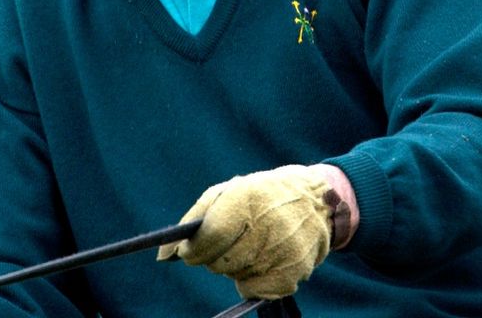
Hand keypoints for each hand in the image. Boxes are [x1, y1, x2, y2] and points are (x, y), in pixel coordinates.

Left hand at [157, 164, 332, 298]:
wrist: (318, 202)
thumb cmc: (262, 196)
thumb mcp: (228, 191)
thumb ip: (193, 219)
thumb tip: (163, 256)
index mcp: (246, 200)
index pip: (208, 238)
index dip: (193, 249)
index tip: (191, 249)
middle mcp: (265, 227)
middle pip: (217, 262)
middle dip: (215, 255)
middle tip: (230, 241)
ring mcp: (281, 253)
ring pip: (233, 276)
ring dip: (234, 265)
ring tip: (252, 244)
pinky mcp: (291, 274)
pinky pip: (252, 290)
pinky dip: (250, 280)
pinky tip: (263, 260)